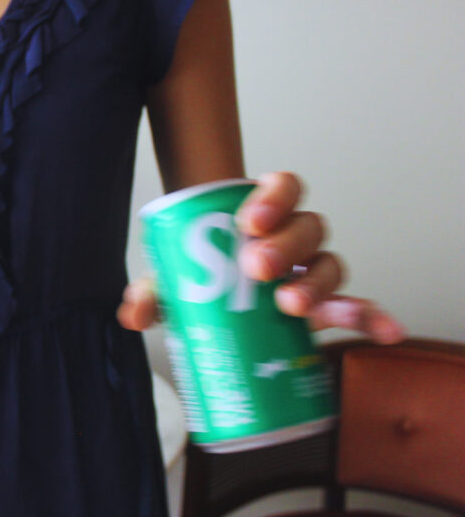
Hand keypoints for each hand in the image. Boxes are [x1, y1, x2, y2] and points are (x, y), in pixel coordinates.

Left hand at [117, 172, 403, 343]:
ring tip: (290, 306)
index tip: (249, 221)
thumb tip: (132, 313)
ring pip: (331, 265)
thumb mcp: (174, 277)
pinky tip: (384, 330)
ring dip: (317, 285)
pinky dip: (372, 316)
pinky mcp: (326, 306)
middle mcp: (295, 235)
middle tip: (256, 268)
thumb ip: (154, 290)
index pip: (281, 186)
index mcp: (262, 211)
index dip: (271, 199)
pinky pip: (356, 307)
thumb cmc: (201, 272)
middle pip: (307, 227)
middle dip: (285, 246)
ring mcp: (314, 270)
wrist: (220, 294)